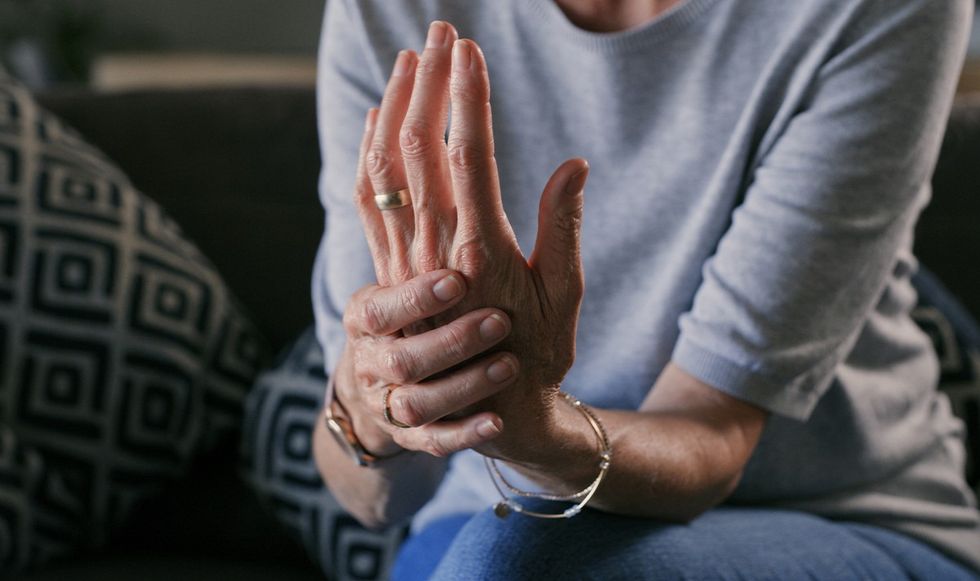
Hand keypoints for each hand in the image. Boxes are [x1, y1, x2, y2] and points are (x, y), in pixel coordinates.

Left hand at [354, 21, 589, 460]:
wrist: (488, 412)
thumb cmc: (537, 355)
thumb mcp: (565, 298)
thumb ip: (563, 228)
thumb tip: (573, 163)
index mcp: (482, 251)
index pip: (467, 156)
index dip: (467, 99)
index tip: (470, 51)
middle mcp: (434, 251)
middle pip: (419, 148)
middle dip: (429, 83)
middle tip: (442, 33)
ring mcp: (404, 261)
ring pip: (385, 168)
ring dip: (394, 107)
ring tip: (410, 60)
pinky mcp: (389, 271)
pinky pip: (366, 201)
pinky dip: (369, 152)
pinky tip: (377, 120)